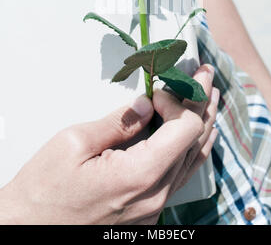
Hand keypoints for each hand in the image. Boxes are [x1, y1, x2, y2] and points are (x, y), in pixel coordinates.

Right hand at [0, 64, 218, 224]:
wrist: (29, 227)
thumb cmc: (44, 189)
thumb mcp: (75, 143)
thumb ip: (119, 122)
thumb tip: (146, 105)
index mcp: (139, 175)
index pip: (184, 128)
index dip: (179, 101)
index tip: (159, 90)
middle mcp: (154, 195)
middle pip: (193, 141)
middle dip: (200, 103)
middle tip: (206, 75)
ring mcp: (154, 208)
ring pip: (192, 159)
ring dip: (202, 124)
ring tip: (210, 98)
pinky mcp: (148, 213)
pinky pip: (180, 177)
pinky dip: (192, 150)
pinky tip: (200, 137)